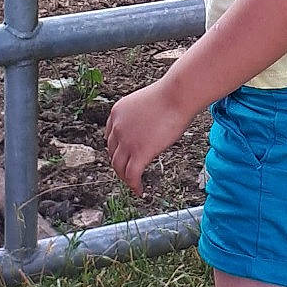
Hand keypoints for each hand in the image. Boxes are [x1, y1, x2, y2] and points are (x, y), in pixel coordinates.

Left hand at [105, 77, 192, 196]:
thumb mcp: (146, 104)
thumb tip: (149, 128)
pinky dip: (134, 185)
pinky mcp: (139, 152)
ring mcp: (126, 141)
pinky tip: (139, 190)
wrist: (177, 95)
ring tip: (133, 184)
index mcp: (117, 113)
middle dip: (120, 165)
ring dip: (125, 178)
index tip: (123, 157)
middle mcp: (117, 127)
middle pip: (112, 153)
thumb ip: (141, 118)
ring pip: (119, 167)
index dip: (116, 150)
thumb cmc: (170, 96)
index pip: (110, 137)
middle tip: (128, 173)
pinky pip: (131, 175)